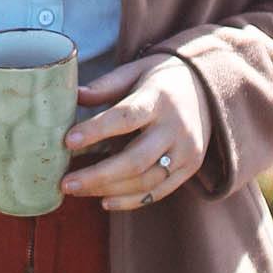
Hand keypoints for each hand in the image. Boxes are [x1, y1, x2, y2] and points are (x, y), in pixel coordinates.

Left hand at [61, 53, 208, 207]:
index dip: (96, 130)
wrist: (207, 88)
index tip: (68, 140)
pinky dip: (130, 201)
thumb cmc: (160, 79)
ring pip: (145, 181)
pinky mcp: (189, 168)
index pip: (126, 117)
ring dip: (108, 189)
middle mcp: (176, 128)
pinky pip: (158, 193)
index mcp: (159, 98)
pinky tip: (104, 200)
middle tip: (66, 182)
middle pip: (135, 160)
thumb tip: (75, 95)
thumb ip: (106, 86)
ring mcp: (186, 152)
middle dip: (98, 175)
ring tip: (77, 190)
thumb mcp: (135, 71)